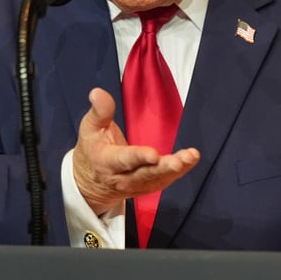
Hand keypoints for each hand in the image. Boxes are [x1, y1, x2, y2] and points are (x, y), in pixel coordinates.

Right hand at [73, 87, 199, 214]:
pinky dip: (178, 173)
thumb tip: (98, 92)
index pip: (124, 160)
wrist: (90, 182)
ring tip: (191, 157)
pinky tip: (189, 161)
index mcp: (107, 162)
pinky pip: (163, 181)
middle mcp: (123, 178)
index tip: (154, 154)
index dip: (139, 157)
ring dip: (177, 170)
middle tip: (180, 160)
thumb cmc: (92, 149)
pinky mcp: (146, 187)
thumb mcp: (89, 128)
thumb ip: (99, 111)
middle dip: (165, 168)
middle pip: (146, 174)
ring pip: (158, 179)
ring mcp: (136, 185)